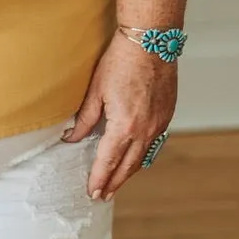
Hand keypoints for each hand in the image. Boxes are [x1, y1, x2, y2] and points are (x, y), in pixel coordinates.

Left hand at [63, 33, 177, 201]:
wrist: (151, 42)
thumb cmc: (122, 61)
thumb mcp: (95, 91)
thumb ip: (84, 119)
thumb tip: (72, 137)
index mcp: (125, 126)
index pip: (108, 161)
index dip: (99, 179)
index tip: (92, 192)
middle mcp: (145, 130)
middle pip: (128, 166)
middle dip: (114, 182)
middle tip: (102, 195)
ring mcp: (159, 124)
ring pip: (143, 158)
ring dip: (129, 172)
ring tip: (116, 182)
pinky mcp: (166, 116)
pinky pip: (153, 144)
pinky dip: (142, 155)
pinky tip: (134, 158)